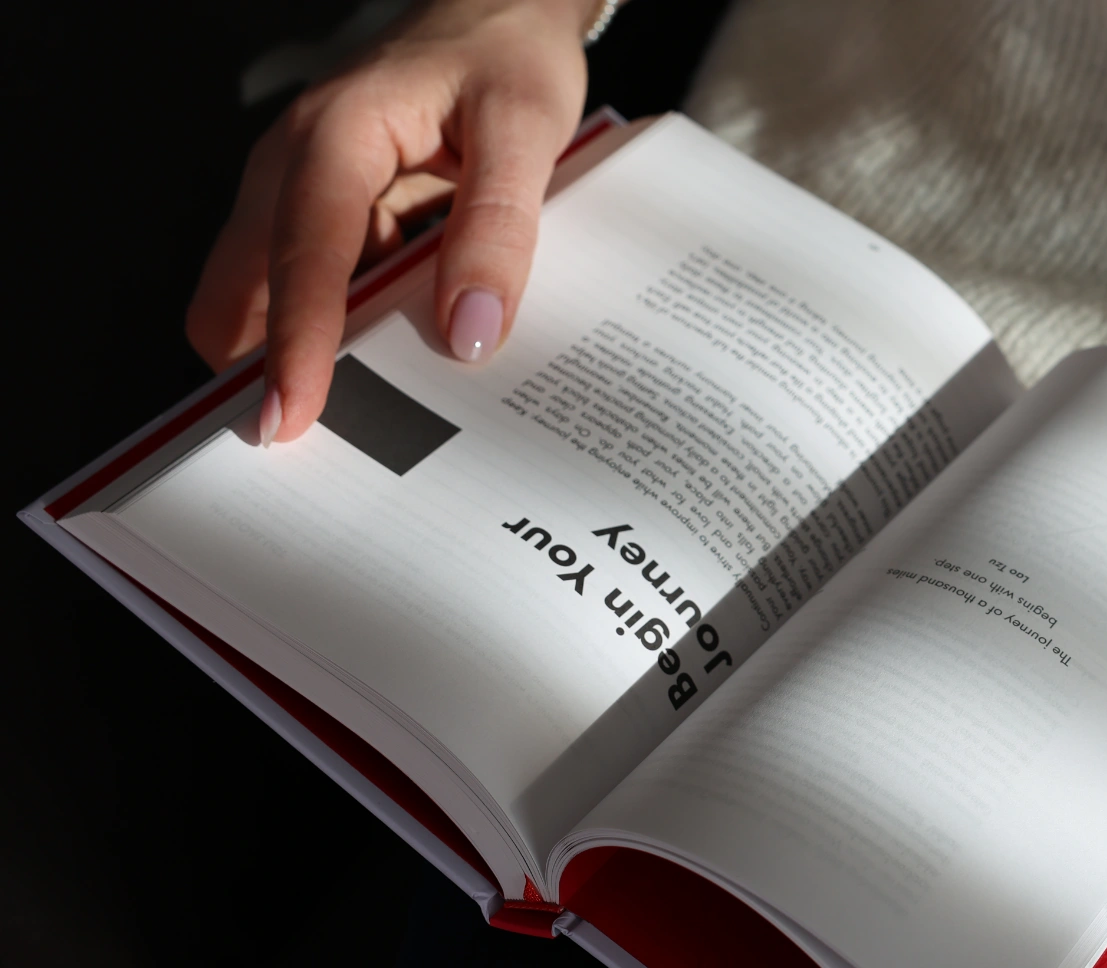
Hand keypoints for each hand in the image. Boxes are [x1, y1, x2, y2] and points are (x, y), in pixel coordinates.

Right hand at [185, 0, 596, 444]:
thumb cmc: (508, 55)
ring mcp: (302, 191)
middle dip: (266, 367)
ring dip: (308, 355)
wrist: (502, 10)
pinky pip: (316, 288)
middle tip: (319, 451)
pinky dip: (342, 332)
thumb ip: (498, 228)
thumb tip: (469, 331)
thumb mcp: (525, 129)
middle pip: (246, 288)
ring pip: (271, 296)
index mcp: (335, 136)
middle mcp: (296, 165)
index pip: (302, 256)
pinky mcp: (329, 214)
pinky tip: (397, 364)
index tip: (288, 418)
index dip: (293, 345)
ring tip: (372, 422)